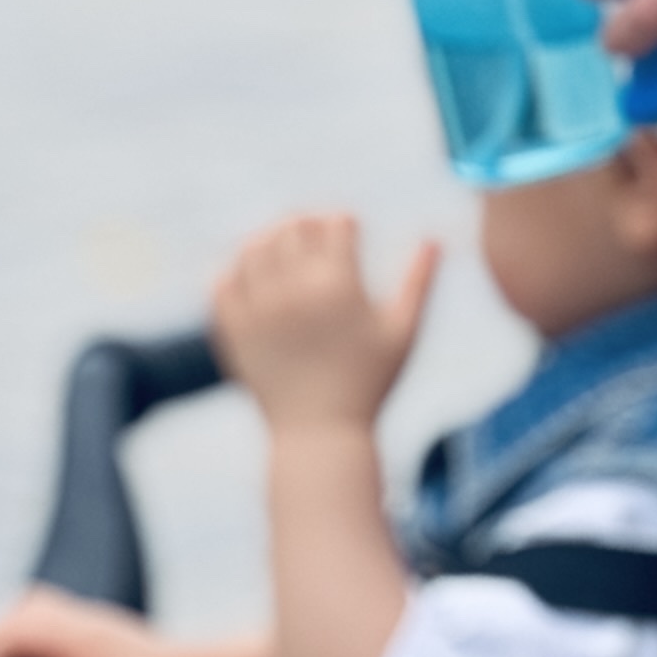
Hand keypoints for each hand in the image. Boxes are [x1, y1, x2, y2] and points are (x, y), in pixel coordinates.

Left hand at [211, 216, 436, 431]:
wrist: (318, 435)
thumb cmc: (368, 384)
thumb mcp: (402, 332)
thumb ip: (419, 281)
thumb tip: (433, 239)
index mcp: (339, 286)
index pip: (334, 224)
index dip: (344, 221)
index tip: (349, 228)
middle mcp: (295, 292)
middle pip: (292, 228)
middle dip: (307, 222)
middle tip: (315, 231)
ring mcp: (259, 311)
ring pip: (254, 248)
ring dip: (270, 238)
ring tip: (282, 246)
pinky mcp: (235, 333)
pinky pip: (223, 285)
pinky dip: (234, 271)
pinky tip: (251, 275)